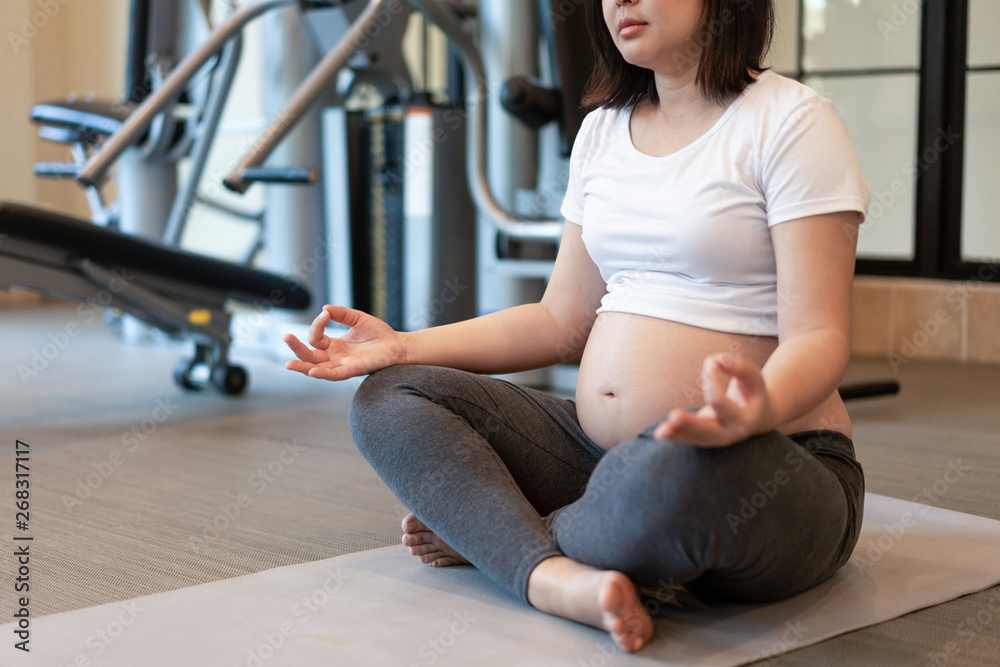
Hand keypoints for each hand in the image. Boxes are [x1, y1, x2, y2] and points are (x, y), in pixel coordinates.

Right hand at [283, 305, 406, 381]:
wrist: (398, 345)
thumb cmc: (378, 333)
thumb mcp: (357, 318)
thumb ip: (341, 313)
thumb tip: (324, 309)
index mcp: (334, 345)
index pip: (316, 337)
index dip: (317, 324)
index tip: (326, 314)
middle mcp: (335, 357)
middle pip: (309, 355)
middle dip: (296, 347)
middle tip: (285, 336)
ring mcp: (343, 364)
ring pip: (317, 368)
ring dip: (303, 367)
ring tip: (289, 365)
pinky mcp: (354, 370)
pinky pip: (336, 375)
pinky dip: (324, 374)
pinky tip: (312, 372)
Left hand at [652, 353, 773, 446]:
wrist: (756, 416)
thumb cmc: (752, 391)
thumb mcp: (752, 377)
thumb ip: (738, 366)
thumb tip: (717, 360)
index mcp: (744, 419)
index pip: (721, 402)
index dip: (711, 382)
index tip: (711, 363)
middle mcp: (730, 433)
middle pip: (707, 429)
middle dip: (691, 423)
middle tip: (674, 416)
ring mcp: (715, 439)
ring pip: (694, 438)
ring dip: (676, 434)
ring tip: (660, 432)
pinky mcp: (703, 438)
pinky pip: (687, 439)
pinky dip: (674, 436)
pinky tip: (659, 433)